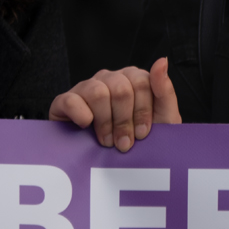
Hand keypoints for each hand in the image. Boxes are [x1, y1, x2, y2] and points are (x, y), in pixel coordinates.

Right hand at [48, 57, 180, 150]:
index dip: (143, 112)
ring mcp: (86, 88)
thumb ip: (164, 90)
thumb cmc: (140, 139)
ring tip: (107, 140)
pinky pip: (69, 100)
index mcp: (134, 78)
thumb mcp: (162, 118)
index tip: (142, 134)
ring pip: (98, 93)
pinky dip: (80, 115)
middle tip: (123, 143)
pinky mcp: (65, 102)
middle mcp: (110, 78)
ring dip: (104, 122)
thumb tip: (162, 61)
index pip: (141, 83)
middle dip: (124, 122)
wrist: (111, 166)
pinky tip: (86, 126)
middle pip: (121, 90)